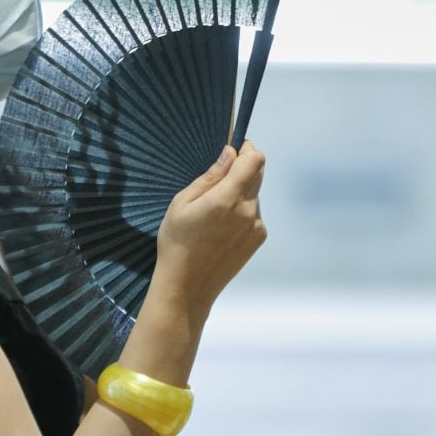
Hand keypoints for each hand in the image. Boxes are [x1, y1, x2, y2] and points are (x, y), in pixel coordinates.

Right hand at [151, 142, 266, 319]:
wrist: (187, 286)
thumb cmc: (177, 242)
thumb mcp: (182, 203)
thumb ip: (210, 176)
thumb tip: (230, 152)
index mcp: (227, 199)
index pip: (255, 160)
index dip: (247, 149)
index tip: (234, 149)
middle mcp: (248, 211)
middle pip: (257, 173)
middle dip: (242, 168)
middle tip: (217, 179)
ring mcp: (256, 226)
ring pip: (254, 194)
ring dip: (240, 192)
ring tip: (212, 212)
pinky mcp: (258, 238)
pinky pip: (254, 213)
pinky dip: (241, 211)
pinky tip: (220, 227)